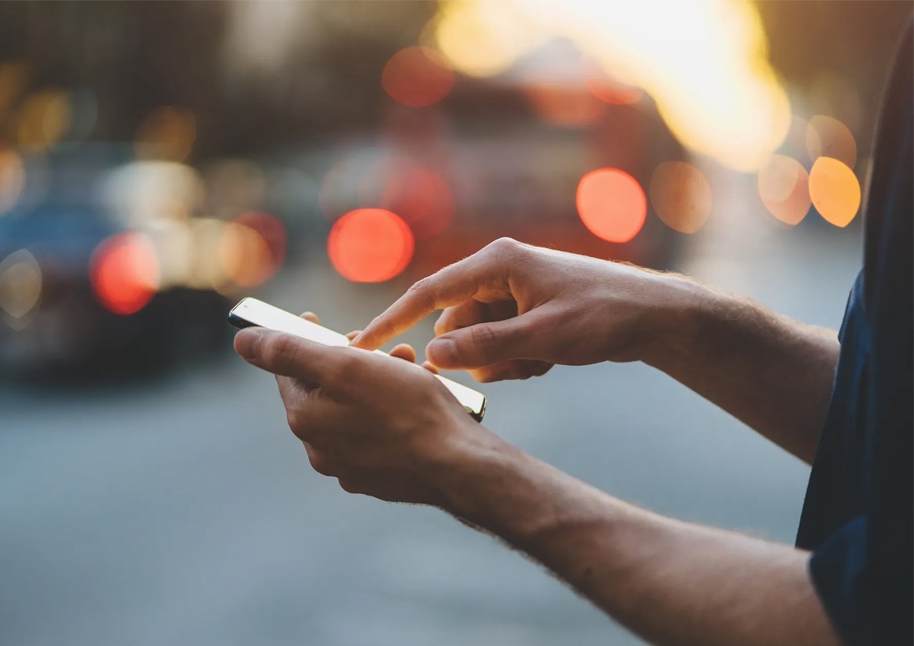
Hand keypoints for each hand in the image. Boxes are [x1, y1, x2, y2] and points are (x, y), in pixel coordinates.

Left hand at [233, 313, 483, 504]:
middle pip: (325, 388)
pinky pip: (378, 433)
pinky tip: (419, 399)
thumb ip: (289, 352)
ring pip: (355, 408)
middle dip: (352, 359)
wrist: (459, 465)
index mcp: (305, 419)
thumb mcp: (345, 366)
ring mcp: (351, 467)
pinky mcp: (380, 477)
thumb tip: (241, 342)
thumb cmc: (408, 410)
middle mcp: (320, 449)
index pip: (289, 368)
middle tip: (381, 347)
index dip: (305, 339)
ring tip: (410, 368)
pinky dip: (392, 410)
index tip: (318, 319)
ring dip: (377, 380)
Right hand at [352, 237, 687, 381]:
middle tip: (521, 363)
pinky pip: (501, 344)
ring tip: (544, 359)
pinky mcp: (528, 311)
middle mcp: (500, 272)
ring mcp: (514, 293)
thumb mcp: (543, 338)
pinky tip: (551, 358)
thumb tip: (434, 357)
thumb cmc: (605, 317)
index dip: (393, 321)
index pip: (429, 294)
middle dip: (479, 355)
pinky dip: (519, 360)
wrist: (657, 317)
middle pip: (457, 326)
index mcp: (497, 263)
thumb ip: (485, 348)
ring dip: (503, 361)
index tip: (362, 346)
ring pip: (480, 341)